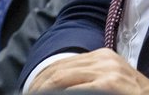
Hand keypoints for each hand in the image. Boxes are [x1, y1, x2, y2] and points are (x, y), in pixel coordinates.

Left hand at [29, 49, 148, 94]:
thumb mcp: (117, 82)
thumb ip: (94, 80)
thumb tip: (63, 88)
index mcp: (104, 56)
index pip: (62, 64)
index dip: (42, 81)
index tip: (31, 93)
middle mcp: (105, 59)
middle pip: (57, 70)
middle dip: (38, 87)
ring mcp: (108, 72)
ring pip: (60, 78)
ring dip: (43, 91)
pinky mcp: (109, 85)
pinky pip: (73, 91)